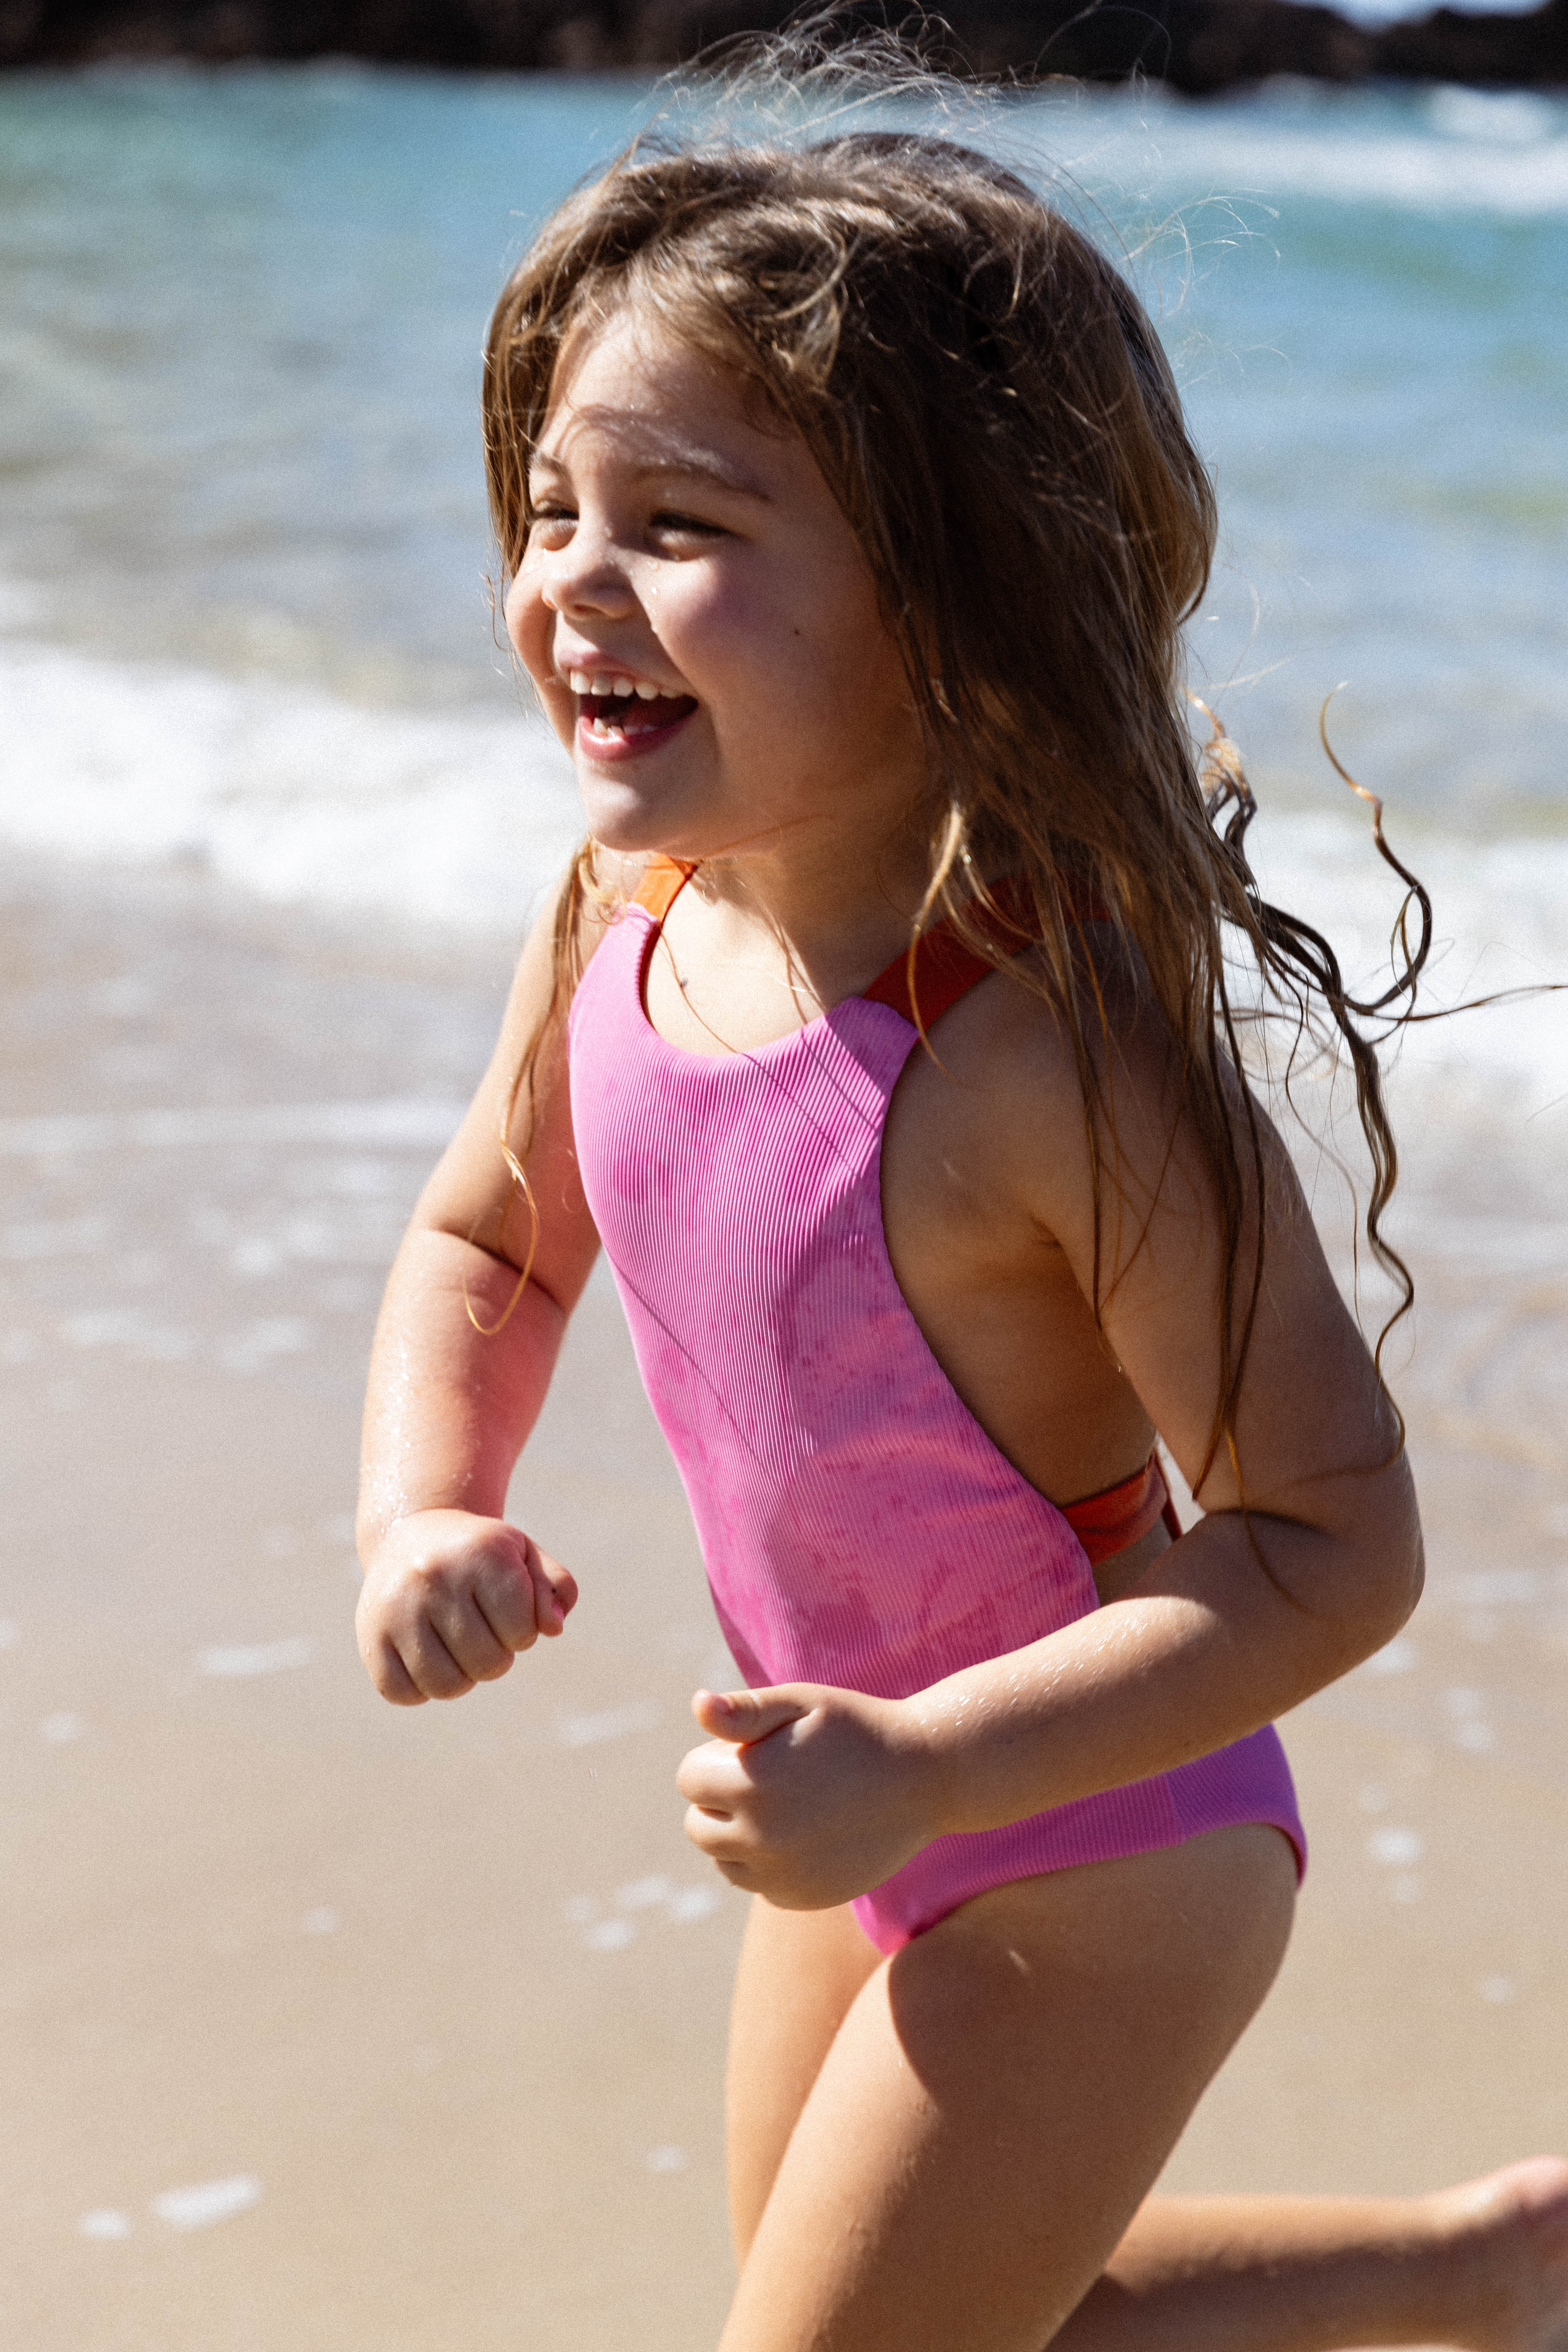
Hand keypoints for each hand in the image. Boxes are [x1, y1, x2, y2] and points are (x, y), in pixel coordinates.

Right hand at [356, 1508, 576, 1704]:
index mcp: (482, 1553)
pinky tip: (425, 1659)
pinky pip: (400, 1692)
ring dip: (461, 1679)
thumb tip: (553, 1627)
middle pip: (488, 1663)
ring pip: (445, 1685)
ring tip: (456, 1650)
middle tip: (481, 1633)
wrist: (411, 1534)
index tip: (507, 1614)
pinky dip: (419, 1690)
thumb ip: (556, 1586)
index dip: (522, 1633)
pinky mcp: (369, 1633)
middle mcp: (436, 1576)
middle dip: (495, 1658)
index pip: (523, 1631)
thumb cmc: (479, 1553)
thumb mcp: (523, 1555)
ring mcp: (397, 1606)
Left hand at [676, 1683, 936, 1909]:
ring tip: (786, 1803)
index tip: (753, 1748)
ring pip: (724, 1859)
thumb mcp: (801, 1703)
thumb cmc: (857, 1730)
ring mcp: (781, 1876)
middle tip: (770, 1776)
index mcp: (751, 1784)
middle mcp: (759, 1838)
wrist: (926, 1778)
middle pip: (698, 1825)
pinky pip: (758, 1884)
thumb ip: (743, 1710)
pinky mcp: (802, 1898)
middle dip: (720, 1798)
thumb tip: (697, 1705)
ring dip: (739, 1834)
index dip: (716, 1757)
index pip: (689, 1779)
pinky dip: (768, 1863)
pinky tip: (805, 1834)